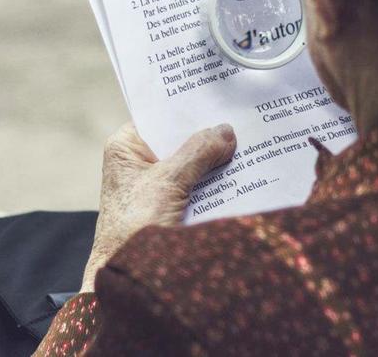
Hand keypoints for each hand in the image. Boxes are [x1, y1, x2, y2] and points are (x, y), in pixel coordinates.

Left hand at [80, 122, 235, 291]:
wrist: (128, 280)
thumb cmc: (134, 229)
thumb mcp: (168, 182)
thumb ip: (197, 152)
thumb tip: (225, 131)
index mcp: (126, 147)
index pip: (160, 115)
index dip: (188, 107)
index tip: (219, 96)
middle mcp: (140, 162)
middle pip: (180, 139)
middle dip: (209, 135)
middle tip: (242, 120)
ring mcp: (157, 185)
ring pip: (193, 163)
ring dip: (217, 160)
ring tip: (250, 143)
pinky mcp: (172, 206)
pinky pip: (198, 186)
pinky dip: (217, 182)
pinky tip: (243, 173)